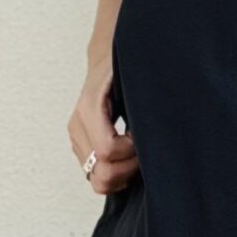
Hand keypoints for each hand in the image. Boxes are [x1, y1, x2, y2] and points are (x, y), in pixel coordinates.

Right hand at [67, 54, 138, 194]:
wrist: (108, 57)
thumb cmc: (126, 64)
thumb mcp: (136, 75)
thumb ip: (144, 99)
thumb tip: (159, 121)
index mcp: (90, 107)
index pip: (107, 150)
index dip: (132, 151)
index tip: (145, 136)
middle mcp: (78, 125)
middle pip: (99, 173)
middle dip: (128, 168)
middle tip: (145, 150)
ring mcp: (77, 137)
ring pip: (95, 179)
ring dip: (122, 173)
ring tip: (139, 153)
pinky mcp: (81, 145)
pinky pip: (95, 174)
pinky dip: (116, 172)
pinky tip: (130, 156)